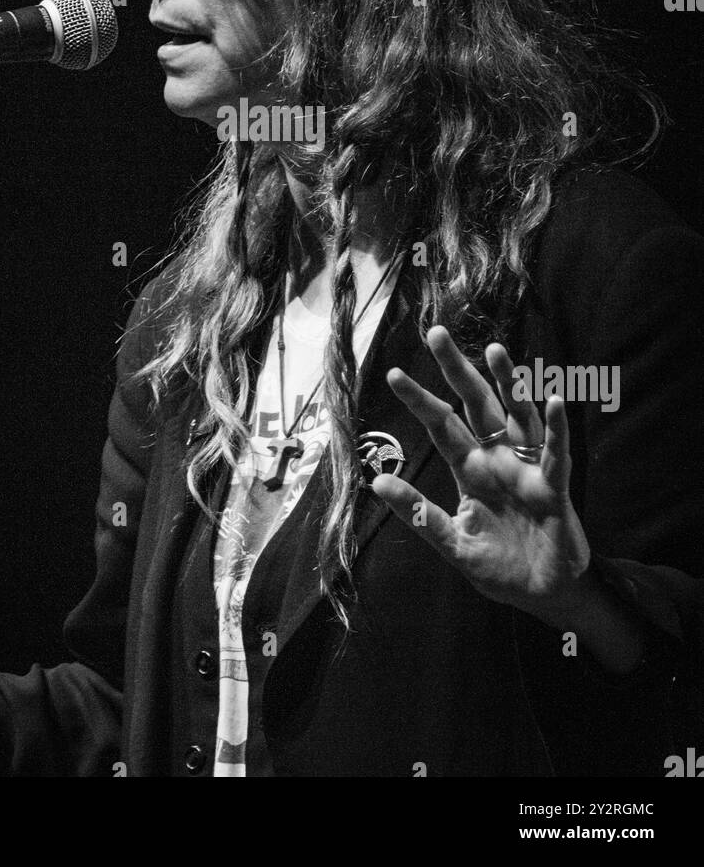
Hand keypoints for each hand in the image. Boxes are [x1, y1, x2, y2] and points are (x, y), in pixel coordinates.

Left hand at [373, 325, 590, 619]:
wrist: (542, 597)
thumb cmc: (499, 566)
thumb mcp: (452, 543)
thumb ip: (419, 513)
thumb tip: (377, 482)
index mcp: (469, 470)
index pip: (441, 426)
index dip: (419, 401)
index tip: (393, 375)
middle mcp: (497, 460)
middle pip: (476, 406)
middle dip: (458, 371)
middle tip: (437, 335)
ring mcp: (526, 469)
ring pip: (517, 416)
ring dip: (509, 384)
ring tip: (496, 352)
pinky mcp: (554, 488)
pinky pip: (555, 453)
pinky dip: (556, 428)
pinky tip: (554, 402)